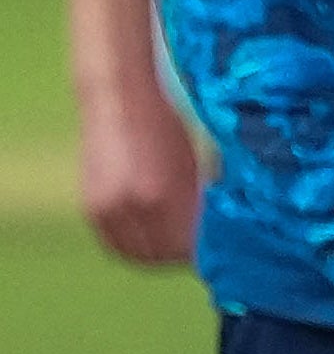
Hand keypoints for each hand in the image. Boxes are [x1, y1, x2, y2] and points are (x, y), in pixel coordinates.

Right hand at [76, 74, 202, 267]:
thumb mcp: (197, 161)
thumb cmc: (166, 123)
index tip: (219, 246)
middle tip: (201, 246)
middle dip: (182, 254)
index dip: (204, 251)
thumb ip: (203, 198)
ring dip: (157, 254)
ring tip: (178, 241)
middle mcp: (128, 207)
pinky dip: (135, 245)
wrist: (118, 97)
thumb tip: (222, 230)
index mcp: (160, 196)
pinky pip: (115, 244)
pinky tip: (154, 234)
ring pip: (135, 254)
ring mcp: (104, 209)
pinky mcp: (91, 207)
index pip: (186, 249)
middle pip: (161, 257)